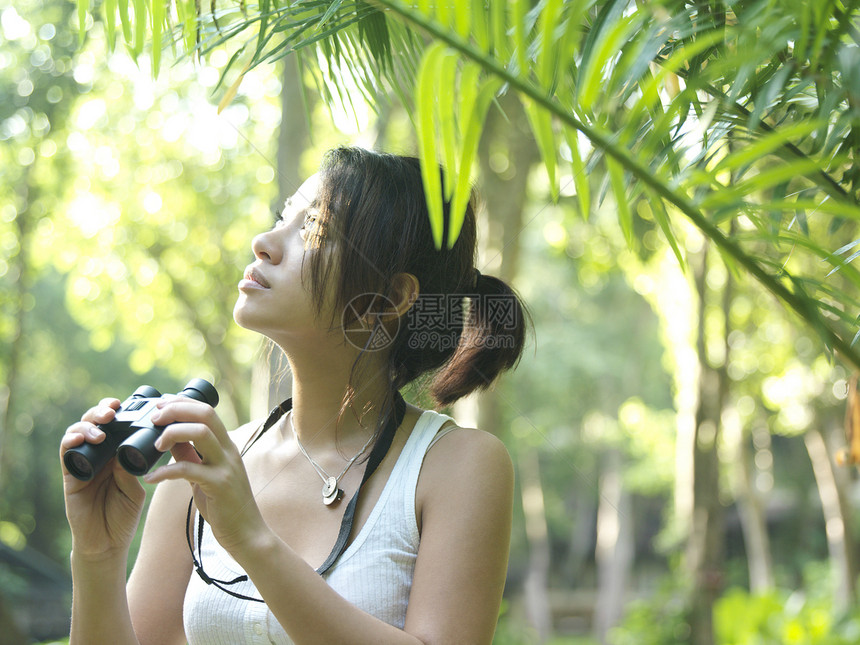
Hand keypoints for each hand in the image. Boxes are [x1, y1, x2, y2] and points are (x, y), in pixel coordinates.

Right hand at [60, 399, 146, 559]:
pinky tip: (79, 440)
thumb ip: (129, 470)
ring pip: (79, 432)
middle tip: (112, 411)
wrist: (106, 542)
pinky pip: (67, 453)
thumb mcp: (134, 489)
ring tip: (100, 431)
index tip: (131, 404)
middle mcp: (101, 454)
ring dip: (88, 425)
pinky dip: (71, 442)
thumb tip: (123, 451)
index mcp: (119, 454)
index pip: (117, 426)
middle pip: (97, 423)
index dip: (121, 413)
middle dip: (102, 412)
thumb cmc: (123, 515)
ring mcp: (84, 463)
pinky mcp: (71, 475)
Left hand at [143, 399, 267, 553]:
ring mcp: (226, 466)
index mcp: (226, 445)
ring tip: (155, 445)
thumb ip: (189, 454)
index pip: (205, 410)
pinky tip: (151, 478)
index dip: (181, 403)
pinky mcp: (219, 484)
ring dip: (172, 433)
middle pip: (205, 413)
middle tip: (154, 418)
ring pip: (201, 433)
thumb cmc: (224, 504)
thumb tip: (168, 437)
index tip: (159, 405)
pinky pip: (188, 470)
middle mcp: (228, 450)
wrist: (246, 532)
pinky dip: (165, 471)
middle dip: (176, 410)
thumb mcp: (205, 474)